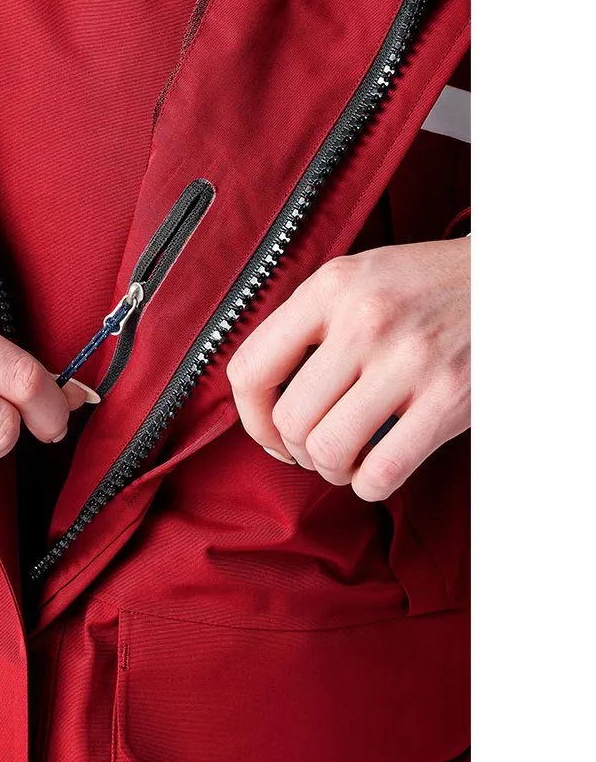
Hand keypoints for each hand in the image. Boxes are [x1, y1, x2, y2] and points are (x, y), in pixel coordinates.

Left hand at [227, 238, 469, 500]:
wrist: (511, 276)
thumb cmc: (425, 285)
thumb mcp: (355, 279)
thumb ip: (305, 325)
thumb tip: (260, 395)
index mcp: (330, 288)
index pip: (251, 369)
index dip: (251, 416)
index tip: (268, 430)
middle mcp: (365, 321)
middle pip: (289, 420)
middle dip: (295, 449)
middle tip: (314, 446)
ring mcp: (409, 360)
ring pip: (329, 450)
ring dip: (330, 469)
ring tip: (344, 458)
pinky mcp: (448, 399)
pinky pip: (381, 472)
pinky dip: (368, 484)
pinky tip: (374, 469)